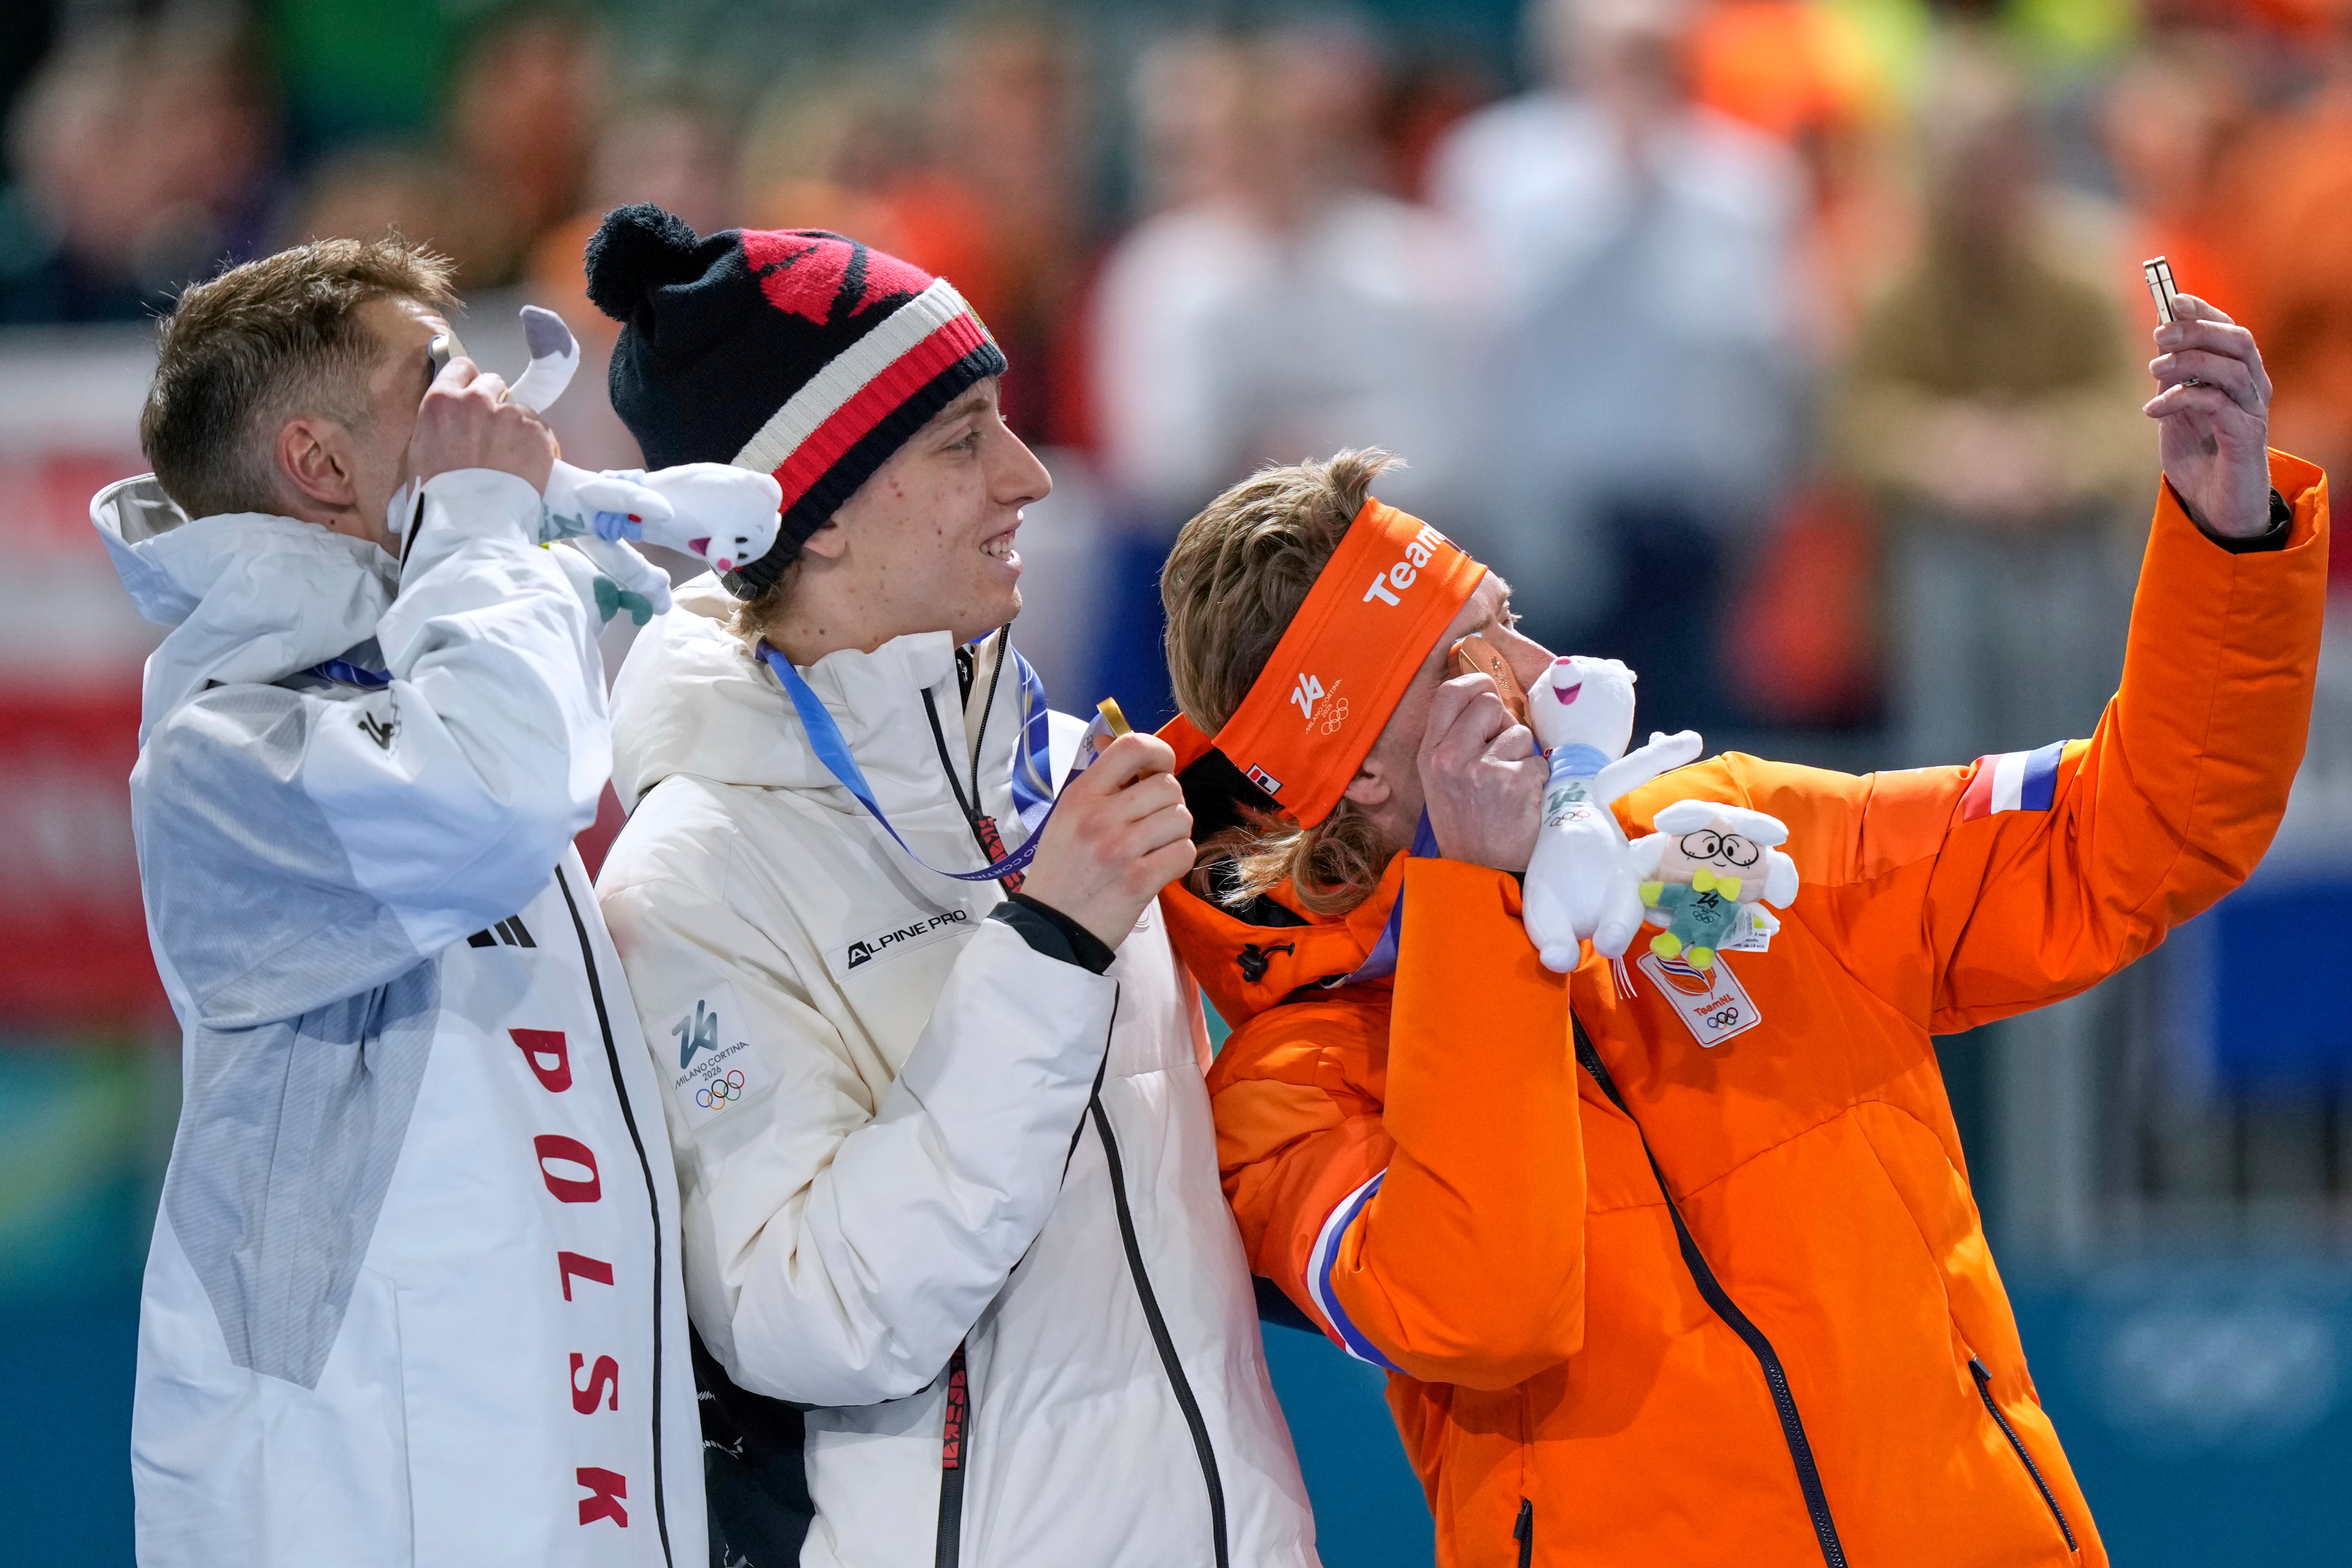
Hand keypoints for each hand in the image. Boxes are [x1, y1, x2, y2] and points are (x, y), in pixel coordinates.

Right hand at [409, 357, 557, 493]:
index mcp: (441, 400)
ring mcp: (510, 415)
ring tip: (510, 458)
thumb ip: (439, 425)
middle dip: (495, 402)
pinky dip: (537, 445)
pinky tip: (527, 467)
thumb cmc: (437, 495)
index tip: (474, 398)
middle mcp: (477, 399)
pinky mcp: (538, 433)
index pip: (461, 368)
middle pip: (493, 383)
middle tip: (492, 433)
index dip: (470, 383)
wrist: (470, 523)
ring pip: (520, 408)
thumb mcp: (420, 451)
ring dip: (517, 426)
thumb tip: (451, 421)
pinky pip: (541, 430)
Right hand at [1018, 732, 1193, 951]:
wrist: (1050, 928)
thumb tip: (1111, 739)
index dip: (1159, 752)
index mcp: (1081, 795)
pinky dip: (1178, 859)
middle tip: (1153, 822)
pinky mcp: (1139, 881)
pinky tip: (1159, 866)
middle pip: (1168, 786)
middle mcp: (1101, 816)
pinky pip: (1184, 852)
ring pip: (1181, 818)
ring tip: (1155, 846)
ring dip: (1175, 832)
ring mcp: (1121, 849)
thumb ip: (1098, 782)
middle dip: (1169, 803)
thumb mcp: (1066, 816)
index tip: (1159, 768)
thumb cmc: (1061, 869)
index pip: (1132, 746)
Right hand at [1419, 672, 1545, 873]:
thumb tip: (1489, 699)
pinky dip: (1537, 780)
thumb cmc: (1466, 822)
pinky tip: (1522, 801)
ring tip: (1508, 785)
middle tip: (1500, 752)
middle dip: (1503, 722)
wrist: (1478, 872)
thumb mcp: (1441, 779)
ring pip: (1519, 731)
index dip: (1477, 684)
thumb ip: (1455, 739)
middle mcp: (1450, 756)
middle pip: (1489, 702)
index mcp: (1430, 752)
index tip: (1489, 694)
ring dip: (1521, 755)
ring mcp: (1481, 769)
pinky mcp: (1512, 783)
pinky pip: (1538, 761)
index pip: (1451, 692)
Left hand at [2144, 294, 2273, 538]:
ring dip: (2189, 361)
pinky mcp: (2245, 437)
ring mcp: (2253, 412)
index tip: (2172, 299)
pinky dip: (2182, 399)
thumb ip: (2172, 378)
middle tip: (2158, 335)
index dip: (2204, 311)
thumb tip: (2160, 339)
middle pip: (2237, 341)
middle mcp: (2253, 388)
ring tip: (2153, 370)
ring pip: (2232, 368)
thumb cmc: (2198, 455)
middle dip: (2196, 331)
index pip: (2230, 330)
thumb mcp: (2175, 410)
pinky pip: (2219, 405)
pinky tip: (2153, 410)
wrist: (2213, 507)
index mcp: (2239, 376)